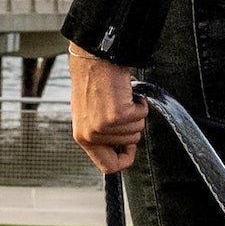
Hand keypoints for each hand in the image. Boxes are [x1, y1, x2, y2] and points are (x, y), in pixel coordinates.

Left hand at [70, 47, 145, 173]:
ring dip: (134, 112)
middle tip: (120, 107)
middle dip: (131, 125)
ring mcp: (105, 126)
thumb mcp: (91, 116)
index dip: (124, 159)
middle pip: (130, 143)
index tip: (130, 147)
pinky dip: (140, 103)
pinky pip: (142, 115)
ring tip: (121, 98)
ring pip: (137, 129)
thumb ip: (103, 135)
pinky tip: (126, 93)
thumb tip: (121, 146)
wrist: (95, 59)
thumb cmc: (94, 82)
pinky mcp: (118, 114)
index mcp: (83, 137)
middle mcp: (91, 135)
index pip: (108, 166)